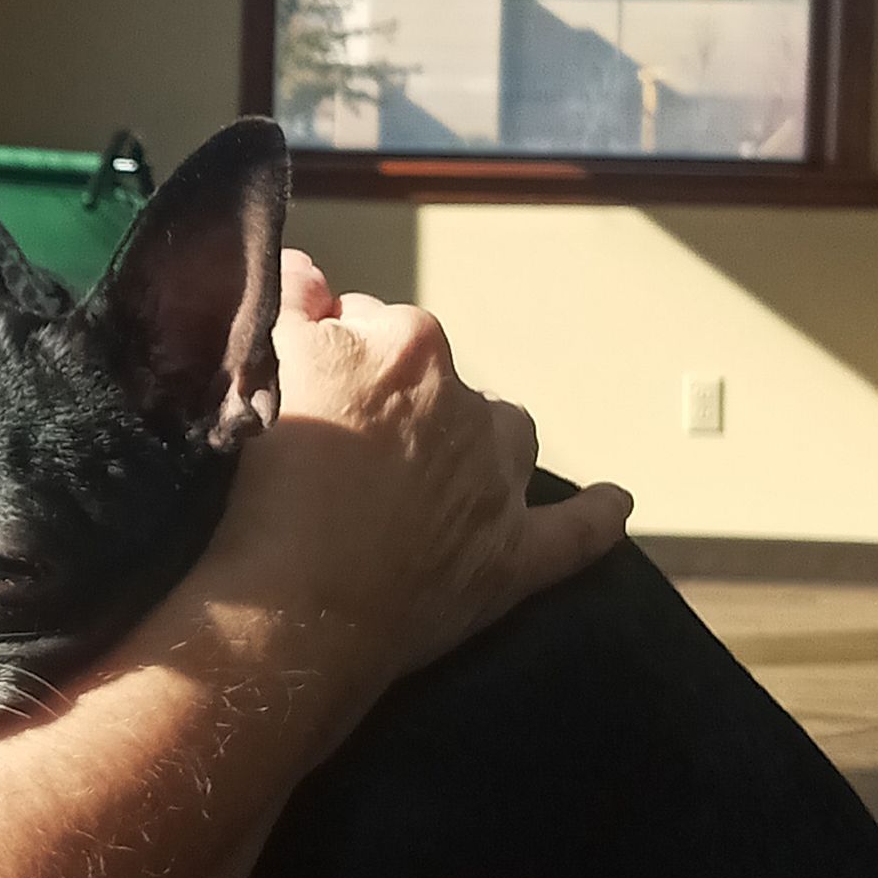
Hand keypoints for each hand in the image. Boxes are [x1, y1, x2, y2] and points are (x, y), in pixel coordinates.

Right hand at [209, 248, 632, 701]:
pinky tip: (615, 502)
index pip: (370, 321)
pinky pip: (576, 531)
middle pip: (437, 375)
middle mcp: (464, 405)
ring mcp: (495, 483)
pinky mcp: (511, 557)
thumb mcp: (262, 366)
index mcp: (407, 346)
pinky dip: (596, 515)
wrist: (291, 606)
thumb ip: (290, 306)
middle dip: (398, 395)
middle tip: (340, 441)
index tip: (302, 386)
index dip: (333, 352)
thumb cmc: (266, 483)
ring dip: (480, 436)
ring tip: (435, 460)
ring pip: (507, 431)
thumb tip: (308, 270)